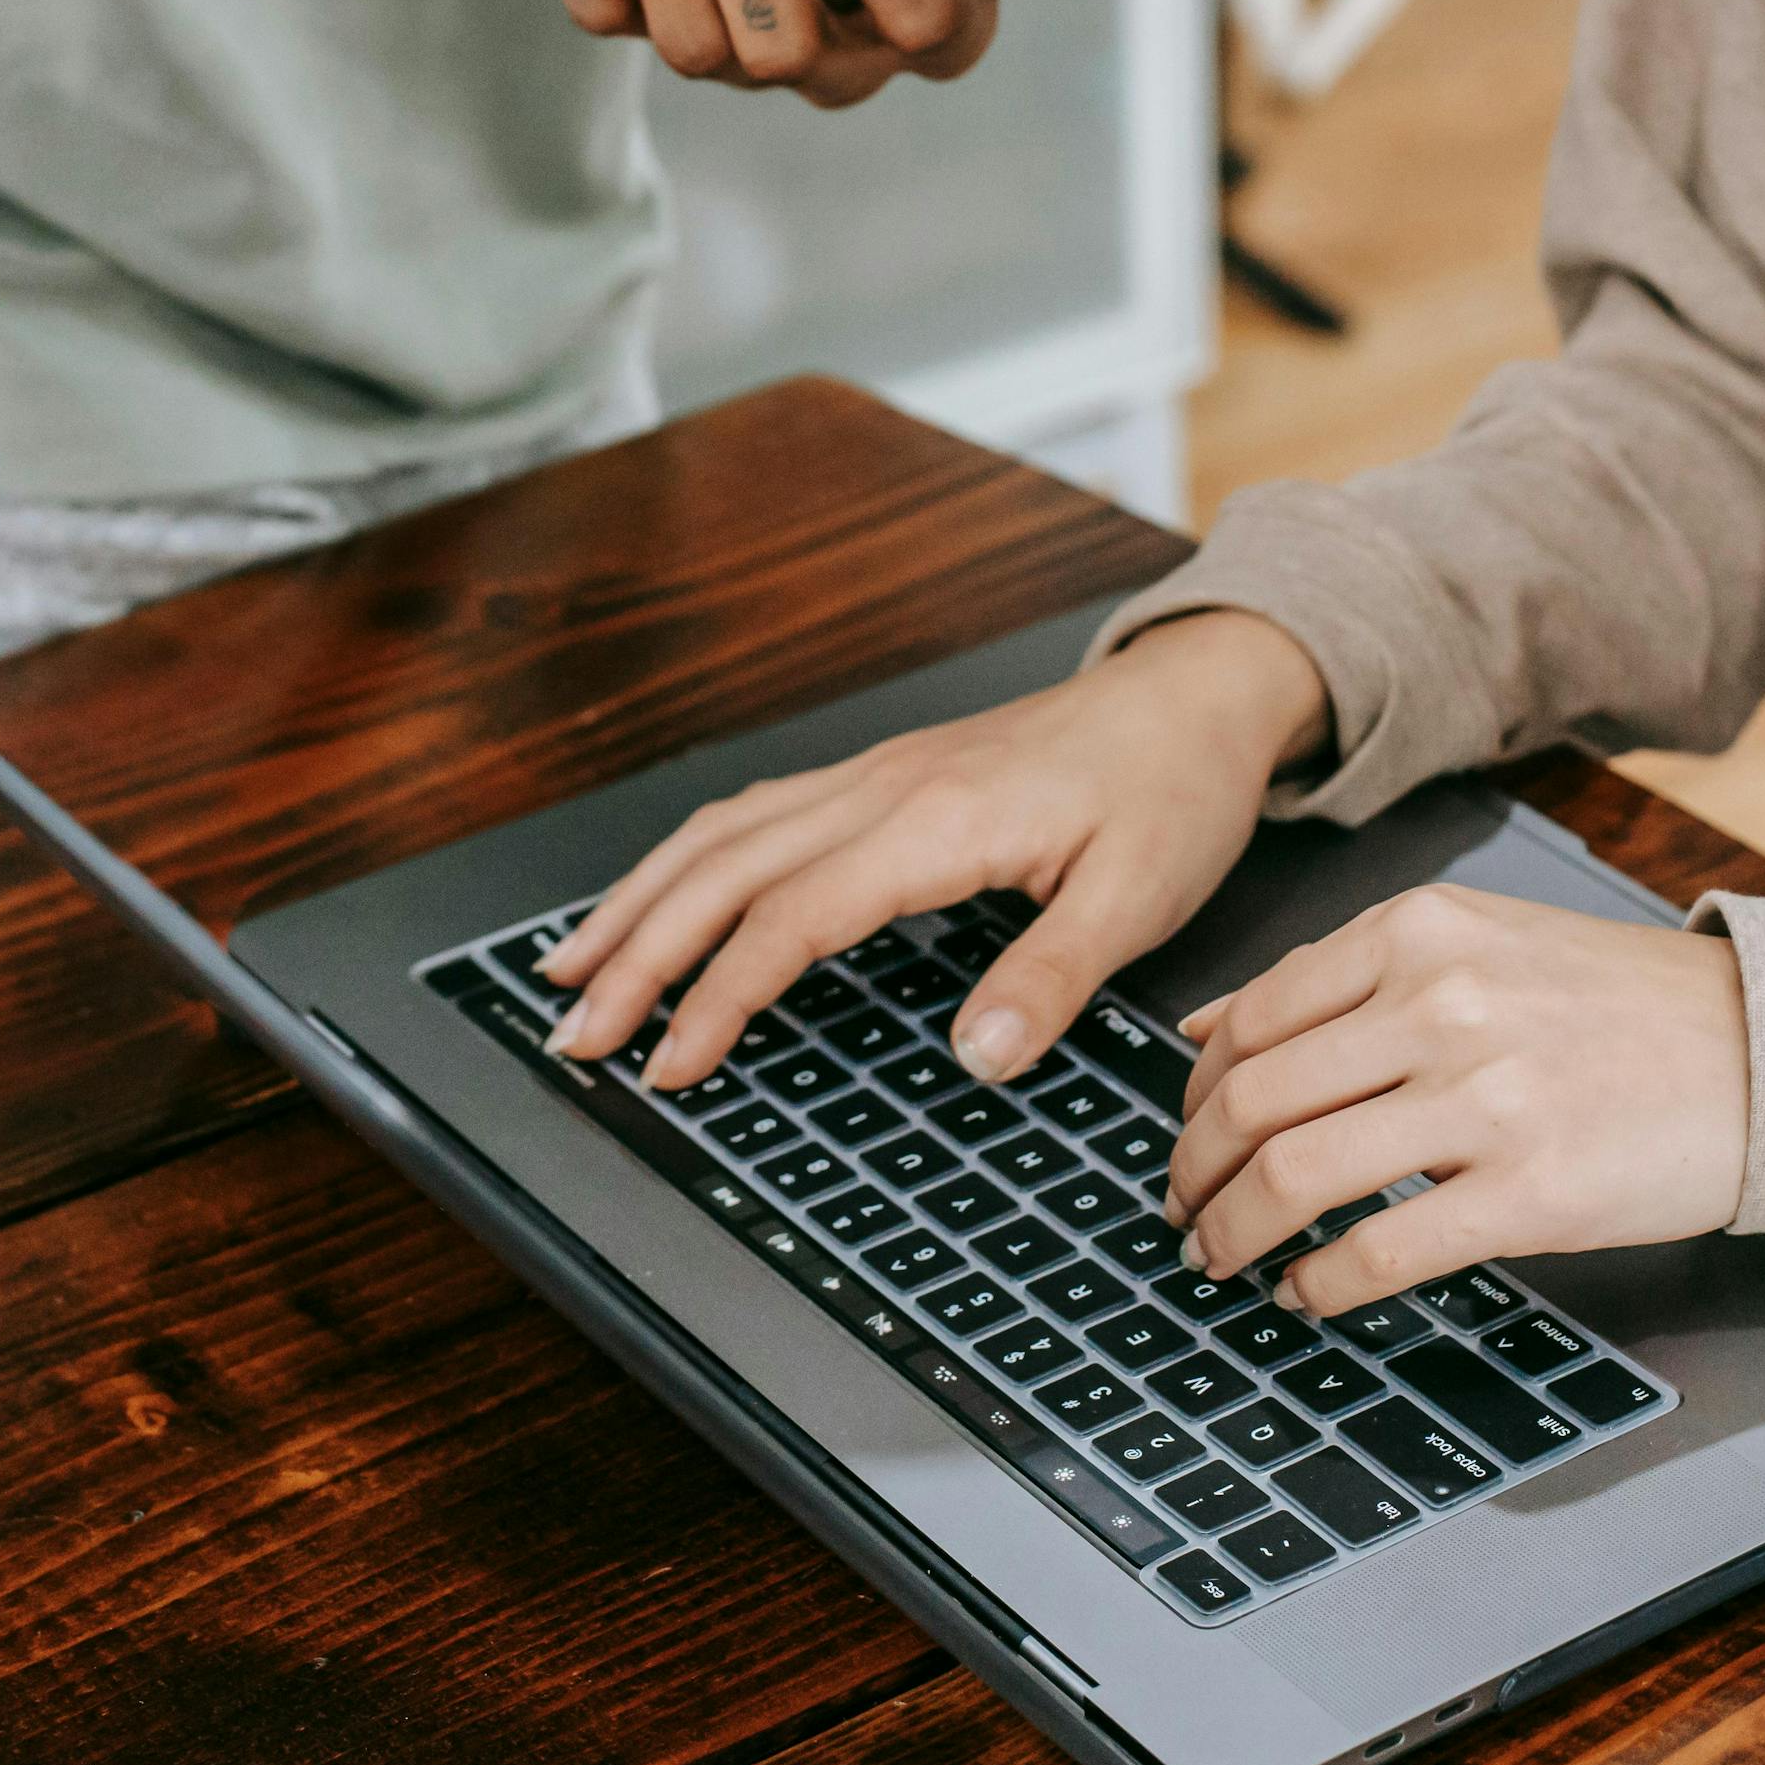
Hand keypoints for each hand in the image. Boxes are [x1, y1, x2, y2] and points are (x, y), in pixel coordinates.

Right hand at [539, 610, 1331, 1085]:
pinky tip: (658, 895)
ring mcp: (873, 776)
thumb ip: (1051, 979)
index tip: (670, 1067)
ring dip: (638, 901)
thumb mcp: (1139, 897)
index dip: (719, 996)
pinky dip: (684, 861)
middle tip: (572, 1032)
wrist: (1193, 696)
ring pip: (720, 835)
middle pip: (721, 871)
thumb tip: (976, 1058)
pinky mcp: (881, 778)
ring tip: (571, 967)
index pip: (791, 917)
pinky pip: (753, 815)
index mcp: (934, 823)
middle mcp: (881, 789)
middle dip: (636, 953)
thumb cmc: (1171, 792)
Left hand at [1165, 887, 1749, 1311]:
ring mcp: (1488, 1098)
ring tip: (1221, 1259)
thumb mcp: (1473, 944)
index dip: (1194, 1097)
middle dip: (1193, 1173)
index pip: (1250, 1021)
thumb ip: (1338, 980)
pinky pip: (1380, 1250)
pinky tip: (1306, 1295)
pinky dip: (1318, 1285)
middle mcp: (1441, 1003)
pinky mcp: (1533, 1192)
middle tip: (1182, 1211)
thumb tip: (1198, 1030)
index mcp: (1417, 933)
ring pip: (1295, 1174)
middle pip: (1252, 1102)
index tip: (1187, 1137)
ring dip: (1234, 1233)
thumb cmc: (1613, 1005)